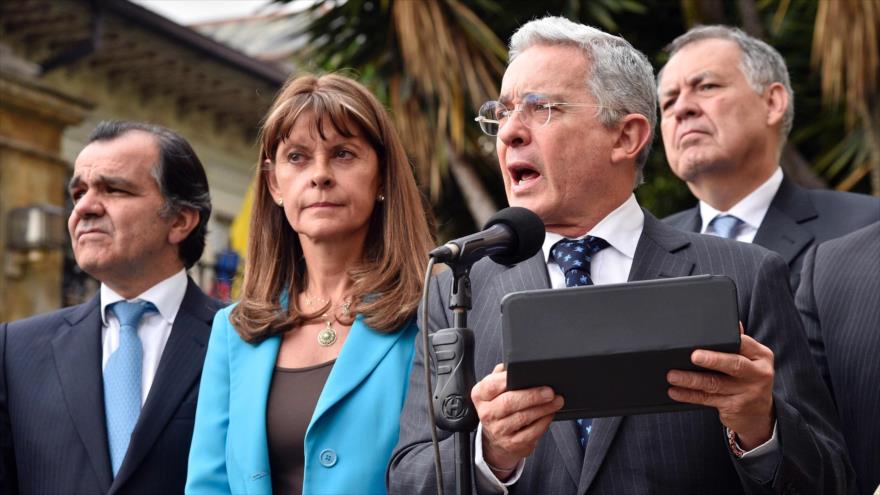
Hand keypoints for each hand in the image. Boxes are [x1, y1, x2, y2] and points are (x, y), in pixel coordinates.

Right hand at [471, 363, 563, 477]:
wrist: (496, 440)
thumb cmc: (499, 408)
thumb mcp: (494, 390)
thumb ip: (501, 375)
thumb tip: (513, 364)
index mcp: (480, 396)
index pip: (492, 385)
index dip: (510, 379)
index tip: (528, 375)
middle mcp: (486, 413)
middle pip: (509, 402)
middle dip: (532, 395)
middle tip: (549, 391)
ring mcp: (498, 430)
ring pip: (523, 417)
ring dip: (543, 408)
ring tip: (556, 400)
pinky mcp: (512, 444)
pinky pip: (532, 432)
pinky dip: (544, 422)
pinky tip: (550, 414)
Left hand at [666, 323, 774, 449]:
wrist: (758, 413)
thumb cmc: (748, 378)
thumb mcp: (750, 359)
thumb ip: (738, 342)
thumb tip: (730, 322)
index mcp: (761, 356)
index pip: (743, 343)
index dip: (726, 339)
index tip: (706, 338)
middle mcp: (758, 374)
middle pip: (733, 364)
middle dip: (712, 360)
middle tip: (693, 356)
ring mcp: (748, 393)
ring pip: (715, 384)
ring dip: (691, 379)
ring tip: (673, 375)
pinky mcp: (734, 407)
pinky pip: (707, 399)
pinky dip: (689, 395)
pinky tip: (675, 391)